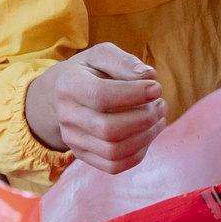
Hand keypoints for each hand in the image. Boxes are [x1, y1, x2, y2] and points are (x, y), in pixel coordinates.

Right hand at [24, 43, 165, 173]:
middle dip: (144, 118)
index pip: (100, 96)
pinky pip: (113, 166)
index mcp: (68, 86)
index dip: (134, 94)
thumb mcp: (101, 55)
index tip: (156, 88)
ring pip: (113, 151)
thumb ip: (124, 62)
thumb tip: (149, 77)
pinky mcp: (82, 155)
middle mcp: (66, 116)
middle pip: (108, 130)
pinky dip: (138, 154)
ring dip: (145, 137)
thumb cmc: (88, 71)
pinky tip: (147, 134)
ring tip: (158, 118)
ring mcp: (73, 139)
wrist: (59, 94)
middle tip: (161, 104)